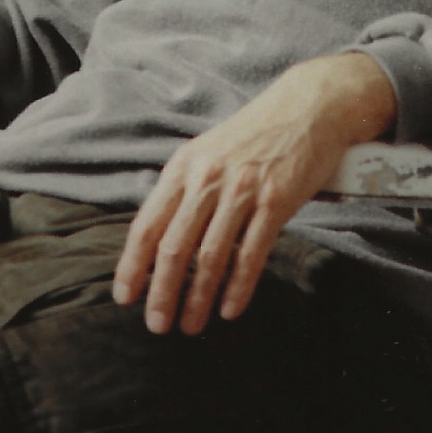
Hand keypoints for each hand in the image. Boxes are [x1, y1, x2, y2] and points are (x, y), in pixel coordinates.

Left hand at [111, 53, 396, 333]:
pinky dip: (238, 288)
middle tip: (157, 325)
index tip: (124, 297)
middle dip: (161, 292)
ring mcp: (241, 189)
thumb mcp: (208, 153)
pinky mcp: (275, 200)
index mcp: (184, 166)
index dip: (132, 264)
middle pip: (174, 246)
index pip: (147, 223)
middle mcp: (207, 177)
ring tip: (191, 326)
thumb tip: (159, 242)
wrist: (307, 106)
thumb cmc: (254, 136)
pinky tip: (229, 310)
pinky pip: (251, 253)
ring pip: (210, 256)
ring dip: (197, 298)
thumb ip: (184, 190)